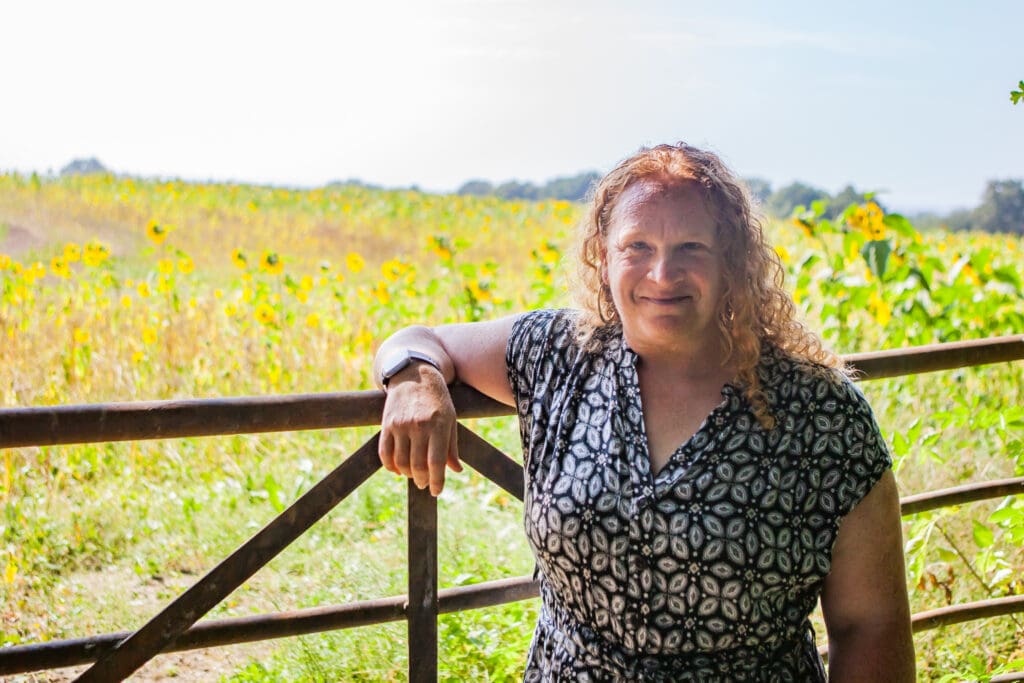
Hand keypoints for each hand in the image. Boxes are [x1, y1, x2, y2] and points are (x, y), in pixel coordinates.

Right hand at [378, 363, 461, 495]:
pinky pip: (385, 453)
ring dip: (407, 474)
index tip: (436, 491)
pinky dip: (390, 466)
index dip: (437, 481)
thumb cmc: (437, 400)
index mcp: (438, 425)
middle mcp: (418, 426)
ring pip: (401, 462)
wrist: (414, 375)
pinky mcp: (387, 424)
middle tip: (424, 483)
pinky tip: (397, 469)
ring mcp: (400, 425)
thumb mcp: (450, 419)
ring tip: (413, 475)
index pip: (436, 462)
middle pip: (417, 465)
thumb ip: (451, 446)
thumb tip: (456, 470)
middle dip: (422, 480)